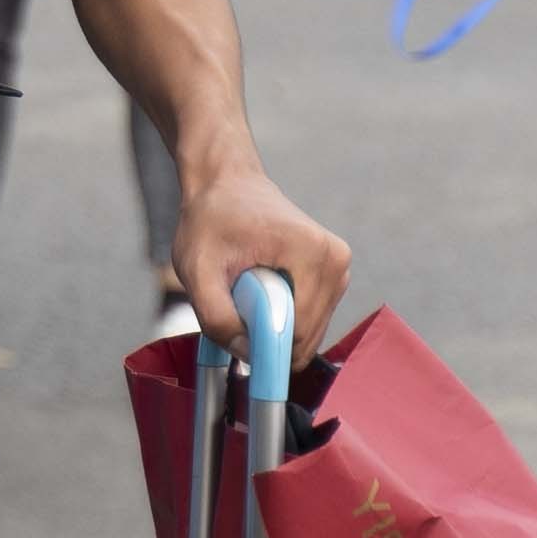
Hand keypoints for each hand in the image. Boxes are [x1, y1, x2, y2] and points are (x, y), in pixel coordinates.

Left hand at [164, 163, 355, 367]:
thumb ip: (215, 316)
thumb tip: (246, 353)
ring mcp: (339, 269)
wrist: (226, 184)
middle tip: (237, 299)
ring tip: (248, 288)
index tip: (233, 328)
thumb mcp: (197, 268)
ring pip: (308, 332)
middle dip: (267, 332)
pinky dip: (281, 316)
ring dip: (272, 324)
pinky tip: (262, 288)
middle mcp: (337, 261)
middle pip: (307, 335)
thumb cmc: (211, 219)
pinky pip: (309, 320)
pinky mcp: (333, 276)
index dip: (262, 344)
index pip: (299, 331)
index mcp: (314, 254)